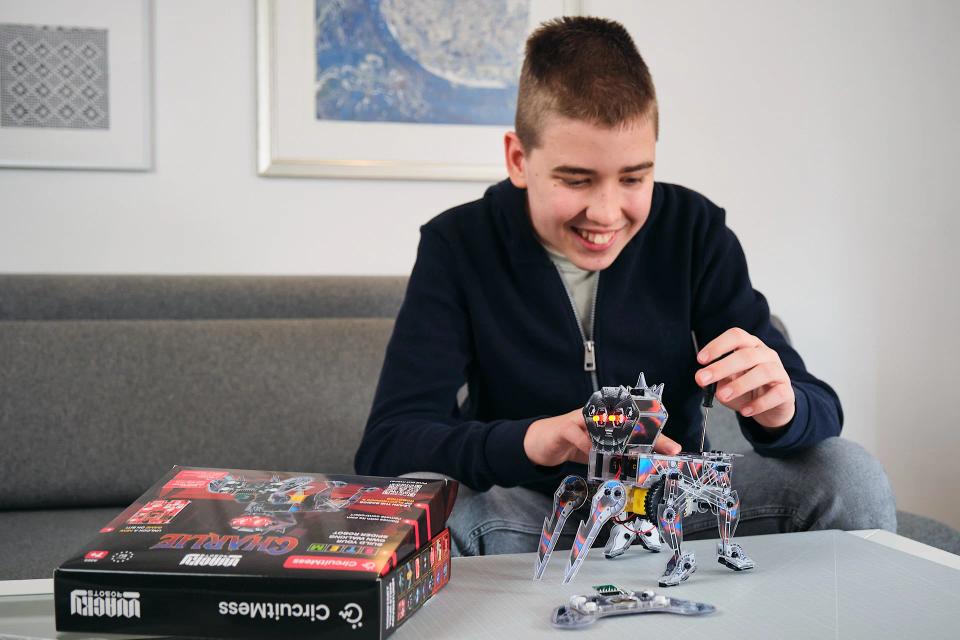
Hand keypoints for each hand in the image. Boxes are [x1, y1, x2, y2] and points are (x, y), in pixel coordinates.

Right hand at [524, 408, 681, 466]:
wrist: (543, 442)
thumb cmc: (575, 443)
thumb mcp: (601, 452)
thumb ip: (619, 456)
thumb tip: (644, 468)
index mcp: (609, 421)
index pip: (637, 425)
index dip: (656, 436)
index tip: (673, 448)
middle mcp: (598, 416)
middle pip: (626, 423)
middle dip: (646, 437)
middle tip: (663, 449)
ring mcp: (581, 419)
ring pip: (604, 425)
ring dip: (617, 439)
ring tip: (630, 452)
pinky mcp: (565, 426)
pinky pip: (578, 434)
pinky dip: (585, 444)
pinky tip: (591, 452)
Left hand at [696, 327, 795, 428]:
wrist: (770, 408)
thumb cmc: (745, 389)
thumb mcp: (728, 381)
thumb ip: (717, 378)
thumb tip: (703, 378)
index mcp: (750, 345)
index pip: (736, 336)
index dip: (718, 346)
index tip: (700, 360)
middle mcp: (766, 354)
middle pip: (746, 355)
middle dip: (721, 367)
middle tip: (702, 379)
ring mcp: (779, 371)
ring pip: (763, 372)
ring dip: (739, 385)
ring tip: (722, 396)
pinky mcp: (787, 392)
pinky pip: (776, 394)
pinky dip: (759, 403)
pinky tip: (745, 411)